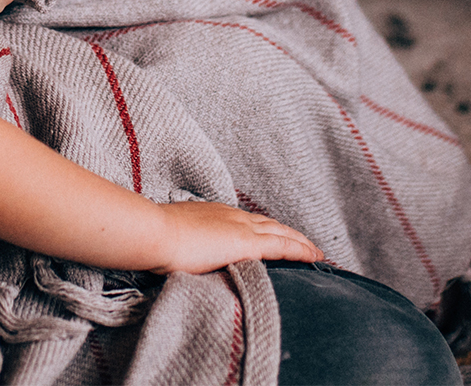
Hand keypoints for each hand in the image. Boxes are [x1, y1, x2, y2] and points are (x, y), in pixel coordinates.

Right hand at [148, 201, 324, 273]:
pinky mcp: (246, 243)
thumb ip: (184, 243)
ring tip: (316, 252)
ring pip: (282, 234)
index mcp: (215, 214)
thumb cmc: (155, 238)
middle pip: (270, 225)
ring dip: (300, 242)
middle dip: (289, 234)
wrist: (154, 233)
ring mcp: (241, 228)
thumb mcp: (173, 238)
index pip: (249, 221)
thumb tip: (181, 254)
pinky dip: (301, 251)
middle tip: (306, 244)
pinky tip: (314, 257)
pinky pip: (283, 246)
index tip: (275, 235)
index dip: (265, 228)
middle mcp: (232, 216)